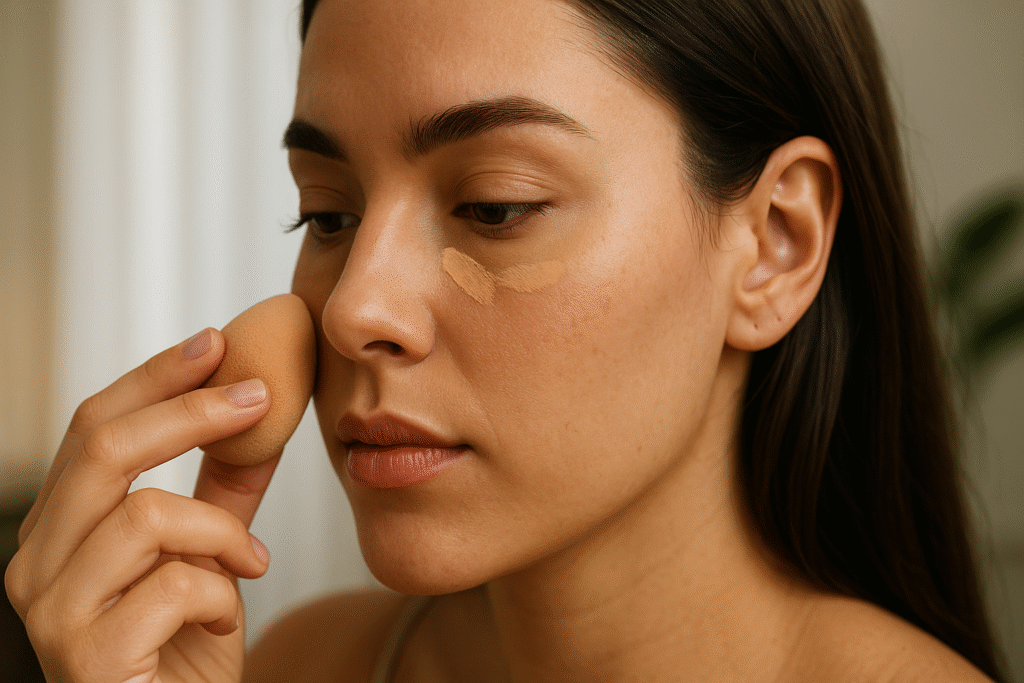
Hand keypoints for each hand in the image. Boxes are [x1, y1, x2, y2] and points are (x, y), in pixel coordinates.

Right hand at [5, 328, 277, 682]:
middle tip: (258, 395)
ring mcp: (52, 612)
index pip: (91, 426)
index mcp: (60, 529)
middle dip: (189, 410)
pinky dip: (220, 590)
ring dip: (221, 530)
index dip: (155, 377)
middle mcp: (36, 564)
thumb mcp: (209, 554)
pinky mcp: (86, 658)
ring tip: (252, 560)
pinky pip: (173, 585)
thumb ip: (222, 490)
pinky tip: (226, 613)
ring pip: (145, 514)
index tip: (216, 340)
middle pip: (102, 448)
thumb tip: (257, 409)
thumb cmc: (185, 652)